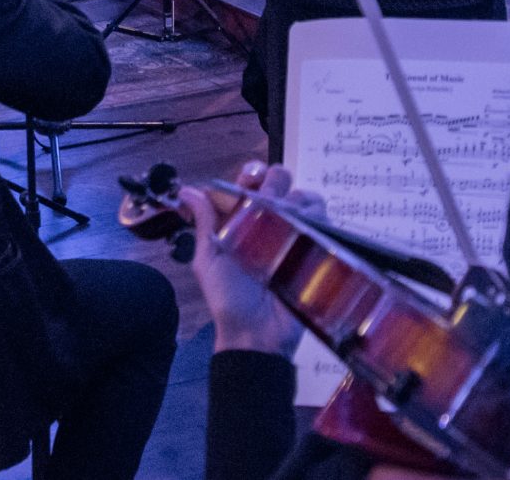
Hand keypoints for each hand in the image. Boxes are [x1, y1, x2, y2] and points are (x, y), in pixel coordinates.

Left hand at [179, 161, 319, 354]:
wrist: (257, 334)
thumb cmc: (228, 298)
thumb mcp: (209, 260)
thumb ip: (204, 223)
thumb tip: (187, 190)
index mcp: (240, 220)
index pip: (249, 183)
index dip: (251, 175)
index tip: (250, 182)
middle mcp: (268, 222)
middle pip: (280, 181)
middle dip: (276, 182)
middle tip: (269, 202)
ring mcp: (293, 234)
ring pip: (304, 196)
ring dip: (298, 198)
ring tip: (288, 218)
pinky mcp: (314, 248)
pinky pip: (322, 220)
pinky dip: (317, 215)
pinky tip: (307, 225)